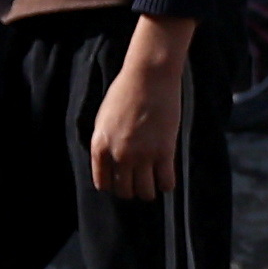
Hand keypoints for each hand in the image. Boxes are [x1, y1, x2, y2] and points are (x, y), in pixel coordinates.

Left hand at [88, 22, 194, 200]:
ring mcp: (143, 155)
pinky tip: (166, 176)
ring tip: (153, 180)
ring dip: (149, 190)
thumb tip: (111, 163)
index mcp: (100, 146)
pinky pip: (166, 183)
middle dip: (132, 189)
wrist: (149, 76)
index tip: (122, 179)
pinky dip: (166, 185)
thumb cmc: (126, 91)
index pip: (103, 183)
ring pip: (146, 192)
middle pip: (125, 191)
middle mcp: (119, 154)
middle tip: (139, 180)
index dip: (113, 185)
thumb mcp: (104, 118)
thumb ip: (105, 142)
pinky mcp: (165, 151)